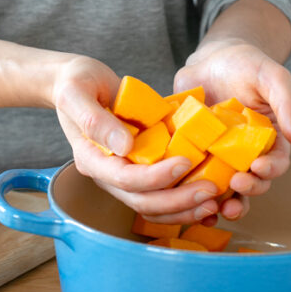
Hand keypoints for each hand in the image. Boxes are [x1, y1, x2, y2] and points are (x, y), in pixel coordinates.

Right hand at [53, 56, 226, 223]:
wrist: (80, 82)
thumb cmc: (76, 82)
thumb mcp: (77, 92)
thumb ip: (94, 120)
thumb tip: (125, 146)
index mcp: (91, 159)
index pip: (125, 179)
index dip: (156, 176)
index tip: (184, 161)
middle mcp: (108, 173)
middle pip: (142, 202)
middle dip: (178, 201)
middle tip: (211, 192)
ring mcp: (123, 174)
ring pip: (153, 206)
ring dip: (184, 209)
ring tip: (213, 202)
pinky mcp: (139, 169)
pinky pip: (161, 194)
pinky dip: (183, 201)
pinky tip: (206, 197)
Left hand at [170, 37, 290, 221]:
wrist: (211, 57)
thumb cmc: (246, 64)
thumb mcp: (272, 77)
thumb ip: (288, 105)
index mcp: (269, 138)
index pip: (276, 162)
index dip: (270, 170)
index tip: (259, 168)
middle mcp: (245, 152)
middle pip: (252, 181)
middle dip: (248, 189)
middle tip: (237, 184)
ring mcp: (219, 155)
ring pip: (225, 188)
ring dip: (222, 203)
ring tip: (215, 209)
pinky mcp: (195, 153)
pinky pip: (194, 177)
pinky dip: (191, 194)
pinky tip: (187, 203)